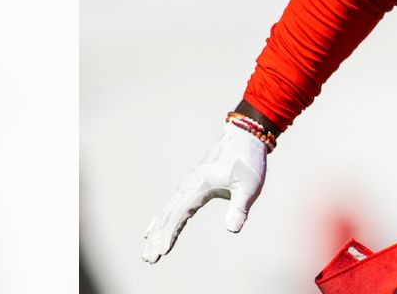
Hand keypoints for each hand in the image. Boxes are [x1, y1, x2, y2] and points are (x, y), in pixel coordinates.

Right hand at [142, 123, 267, 262]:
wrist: (245, 137)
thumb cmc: (248, 161)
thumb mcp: (249, 186)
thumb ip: (240, 208)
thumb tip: (232, 229)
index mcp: (201, 185)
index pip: (180, 213)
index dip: (170, 233)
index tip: (163, 250)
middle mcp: (189, 184)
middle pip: (168, 214)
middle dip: (157, 237)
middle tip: (149, 259)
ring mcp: (189, 183)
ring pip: (167, 210)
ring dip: (156, 231)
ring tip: (147, 252)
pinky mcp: (192, 184)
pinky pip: (172, 204)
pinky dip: (161, 219)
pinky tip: (151, 230)